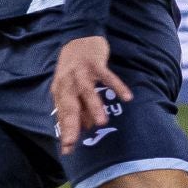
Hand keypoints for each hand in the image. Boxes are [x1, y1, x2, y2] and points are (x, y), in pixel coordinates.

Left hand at [52, 36, 132, 155]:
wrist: (80, 37)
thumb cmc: (76, 69)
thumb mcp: (72, 88)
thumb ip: (78, 108)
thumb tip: (86, 128)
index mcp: (60, 90)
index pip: (62, 115)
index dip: (65, 132)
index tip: (67, 150)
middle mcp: (68, 82)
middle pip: (69, 105)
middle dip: (71, 124)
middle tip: (74, 142)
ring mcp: (81, 71)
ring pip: (86, 91)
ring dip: (94, 107)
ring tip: (102, 123)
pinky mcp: (95, 62)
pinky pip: (107, 76)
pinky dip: (117, 86)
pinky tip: (127, 97)